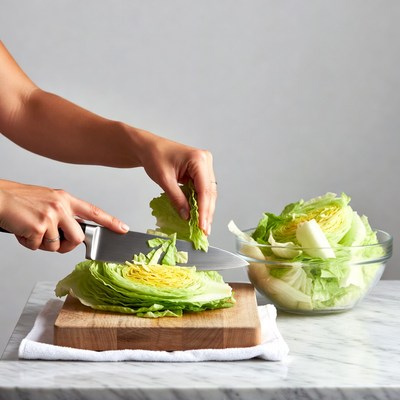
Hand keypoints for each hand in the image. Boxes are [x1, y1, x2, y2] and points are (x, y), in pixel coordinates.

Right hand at [0, 180, 128, 252]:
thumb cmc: (21, 200)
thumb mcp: (48, 201)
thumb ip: (64, 214)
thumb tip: (73, 232)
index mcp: (65, 199)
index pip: (94, 211)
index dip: (111, 221)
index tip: (124, 229)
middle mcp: (61, 206)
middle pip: (78, 237)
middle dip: (67, 245)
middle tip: (53, 241)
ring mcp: (50, 216)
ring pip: (58, 245)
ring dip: (44, 245)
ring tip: (32, 230)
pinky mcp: (38, 227)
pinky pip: (38, 247)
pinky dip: (29, 244)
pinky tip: (22, 231)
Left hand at [137, 132, 216, 234]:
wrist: (148, 147)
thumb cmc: (154, 156)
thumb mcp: (164, 179)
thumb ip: (176, 198)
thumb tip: (187, 216)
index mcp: (198, 159)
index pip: (204, 189)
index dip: (204, 210)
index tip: (202, 225)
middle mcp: (205, 161)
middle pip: (210, 192)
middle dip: (207, 212)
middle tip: (205, 230)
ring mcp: (204, 165)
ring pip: (208, 192)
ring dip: (205, 209)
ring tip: (203, 226)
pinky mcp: (200, 171)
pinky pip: (203, 190)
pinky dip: (200, 202)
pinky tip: (199, 215)